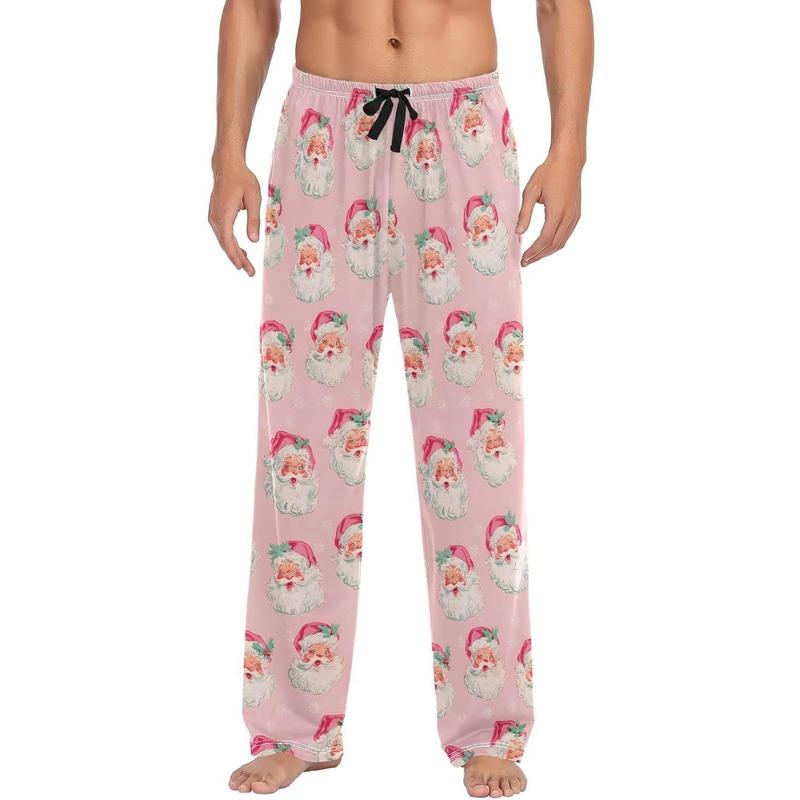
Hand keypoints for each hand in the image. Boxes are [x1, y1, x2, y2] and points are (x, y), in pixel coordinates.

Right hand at [208, 155, 261, 276]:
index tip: (244, 268)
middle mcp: (215, 217)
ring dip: (234, 253)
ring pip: (223, 240)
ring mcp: (213, 216)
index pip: (228, 241)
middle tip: (250, 272)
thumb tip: (253, 241)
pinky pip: (222, 234)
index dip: (236, 256)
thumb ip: (253, 219)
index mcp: (224, 214)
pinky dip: (231, 244)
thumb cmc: (242, 179)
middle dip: (237, 259)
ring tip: (247, 264)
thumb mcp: (253, 198)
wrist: (227, 165)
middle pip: (225, 244)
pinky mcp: (215, 215)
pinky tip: (241, 250)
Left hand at [516, 152, 582, 264]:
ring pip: (561, 242)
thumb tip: (519, 232)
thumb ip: (525, 213)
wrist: (568, 161)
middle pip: (553, 245)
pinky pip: (566, 235)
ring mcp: (574, 216)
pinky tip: (544, 246)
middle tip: (525, 262)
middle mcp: (569, 216)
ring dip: (547, 252)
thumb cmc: (548, 172)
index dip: (534, 252)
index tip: (523, 258)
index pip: (545, 239)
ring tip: (533, 257)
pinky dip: (555, 244)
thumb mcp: (531, 190)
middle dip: (539, 256)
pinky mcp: (576, 215)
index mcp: (557, 211)